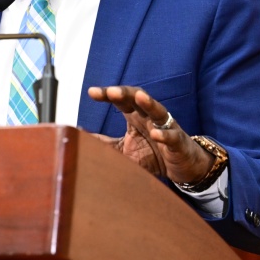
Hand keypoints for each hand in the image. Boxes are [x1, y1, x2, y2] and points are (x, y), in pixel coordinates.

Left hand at [87, 85, 213, 185]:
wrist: (182, 167)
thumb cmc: (153, 154)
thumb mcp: (122, 150)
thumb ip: (102, 142)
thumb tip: (77, 136)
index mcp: (135, 116)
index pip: (121, 100)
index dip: (108, 95)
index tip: (92, 92)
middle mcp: (150, 117)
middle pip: (138, 99)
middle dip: (126, 93)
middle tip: (112, 92)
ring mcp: (166, 127)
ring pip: (158, 111)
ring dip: (149, 104)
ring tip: (139, 97)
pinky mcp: (178, 142)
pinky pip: (172, 136)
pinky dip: (164, 135)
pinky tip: (156, 134)